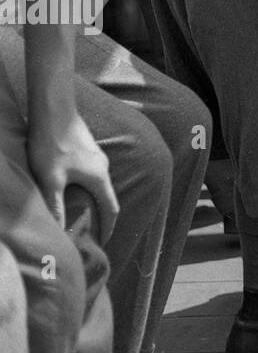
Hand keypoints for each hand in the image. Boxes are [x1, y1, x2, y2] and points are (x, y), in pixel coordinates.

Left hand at [27, 110, 118, 240]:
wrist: (54, 109)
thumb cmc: (52, 144)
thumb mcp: (51, 180)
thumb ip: (56, 207)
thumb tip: (60, 234)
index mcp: (99, 178)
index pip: (111, 209)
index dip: (108, 228)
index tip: (103, 244)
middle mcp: (102, 167)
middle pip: (105, 197)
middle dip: (99, 217)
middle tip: (87, 233)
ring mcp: (95, 156)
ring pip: (97, 185)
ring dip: (91, 202)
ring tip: (78, 214)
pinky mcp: (85, 149)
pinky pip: (90, 175)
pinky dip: (84, 189)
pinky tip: (69, 189)